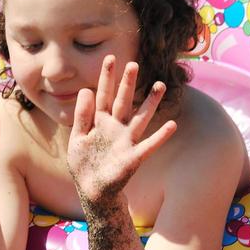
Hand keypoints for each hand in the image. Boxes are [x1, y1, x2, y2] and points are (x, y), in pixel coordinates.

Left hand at [66, 55, 175, 206]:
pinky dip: (160, 136)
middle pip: (122, 101)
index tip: (110, 58)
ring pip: (140, 118)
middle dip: (127, 84)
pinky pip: (149, 145)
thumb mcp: (77, 138)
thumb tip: (86, 89)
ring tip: (160, 86)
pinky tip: (172, 125)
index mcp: (100, 122)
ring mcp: (126, 141)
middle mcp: (116, 128)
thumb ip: (82, 115)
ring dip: (150, 103)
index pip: (103, 95)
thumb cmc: (84, 164)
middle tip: (134, 64)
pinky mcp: (133, 157)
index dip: (106, 78)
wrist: (93, 190)